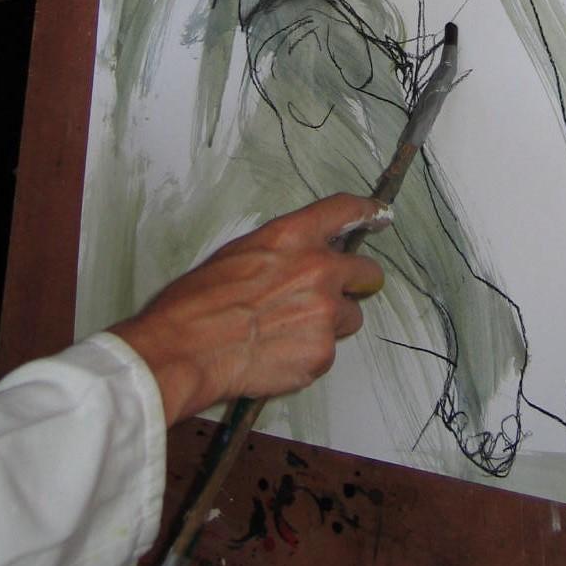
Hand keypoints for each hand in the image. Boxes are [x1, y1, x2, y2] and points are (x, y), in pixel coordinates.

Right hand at [111, 193, 388, 425]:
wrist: (185, 349)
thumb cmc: (197, 302)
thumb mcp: (238, 255)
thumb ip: (281, 254)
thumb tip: (299, 261)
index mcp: (292, 236)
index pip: (344, 211)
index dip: (367, 212)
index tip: (380, 216)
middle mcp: (318, 270)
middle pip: (367, 272)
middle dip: (355, 284)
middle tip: (329, 296)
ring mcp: (324, 313)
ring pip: (349, 317)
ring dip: (329, 323)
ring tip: (285, 332)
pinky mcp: (322, 353)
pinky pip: (327, 351)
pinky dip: (308, 354)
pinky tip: (276, 354)